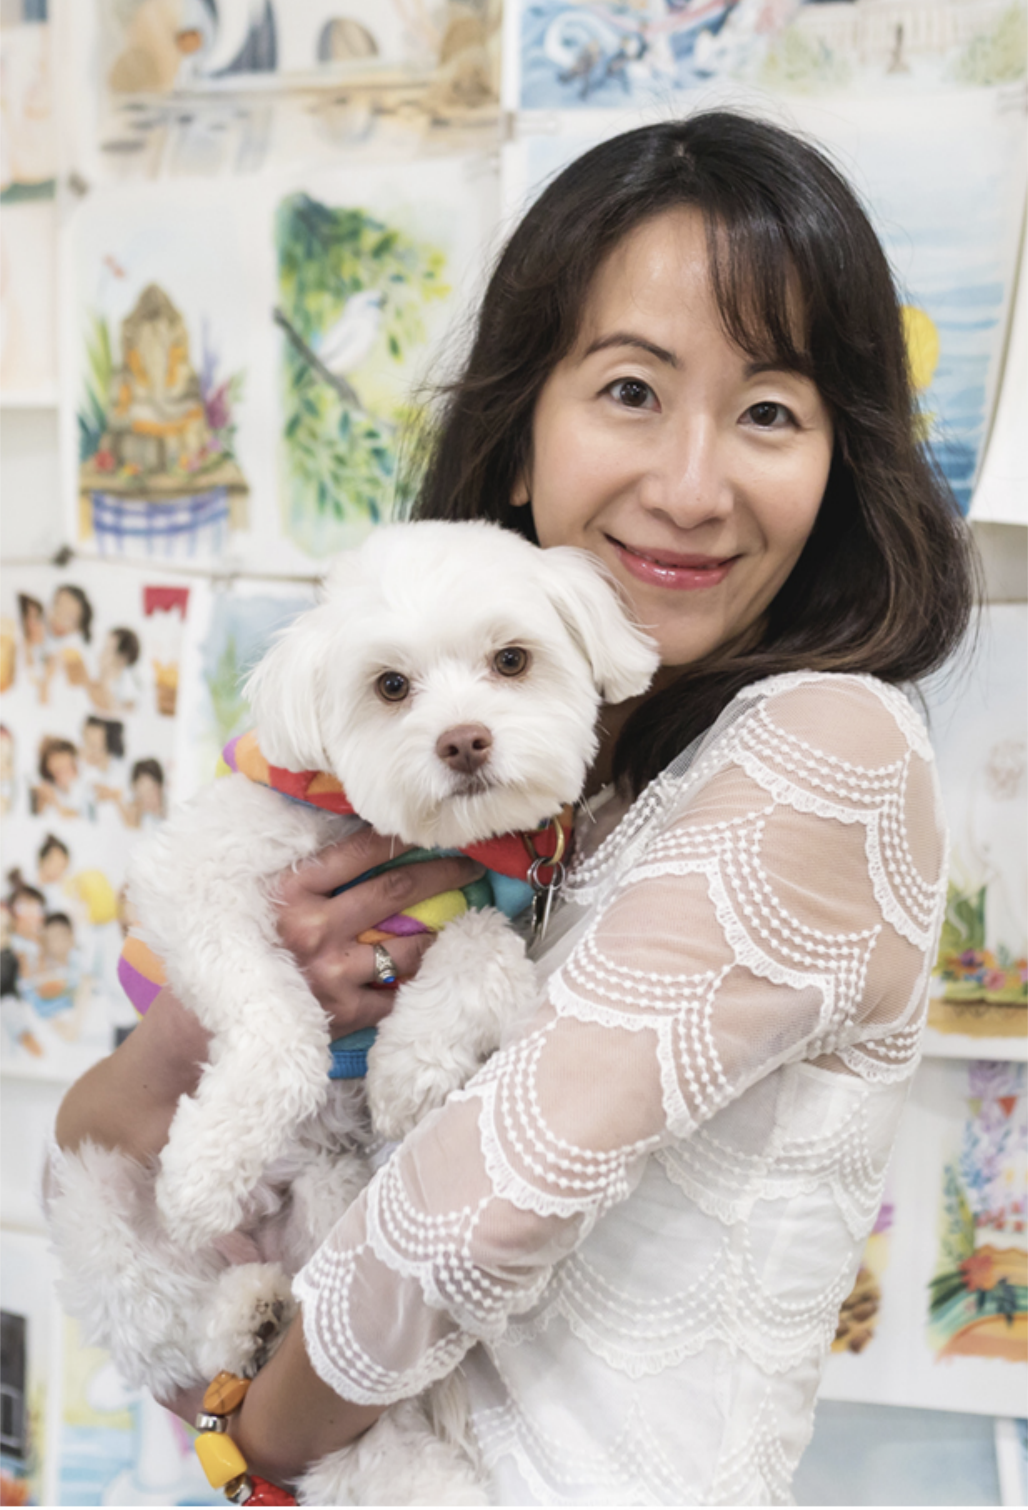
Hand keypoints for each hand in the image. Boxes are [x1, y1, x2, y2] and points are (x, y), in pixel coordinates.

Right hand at [274, 827, 484, 1038]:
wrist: (228, 1013)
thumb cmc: (258, 942)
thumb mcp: (275, 896)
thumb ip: (319, 871)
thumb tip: (380, 835)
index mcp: (292, 890)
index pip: (363, 850)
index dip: (407, 837)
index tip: (436, 830)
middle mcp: (311, 928)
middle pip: (397, 890)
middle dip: (444, 873)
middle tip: (472, 864)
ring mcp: (330, 973)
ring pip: (408, 945)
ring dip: (440, 929)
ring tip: (459, 916)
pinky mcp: (344, 1012)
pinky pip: (399, 990)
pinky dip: (419, 977)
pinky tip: (434, 965)